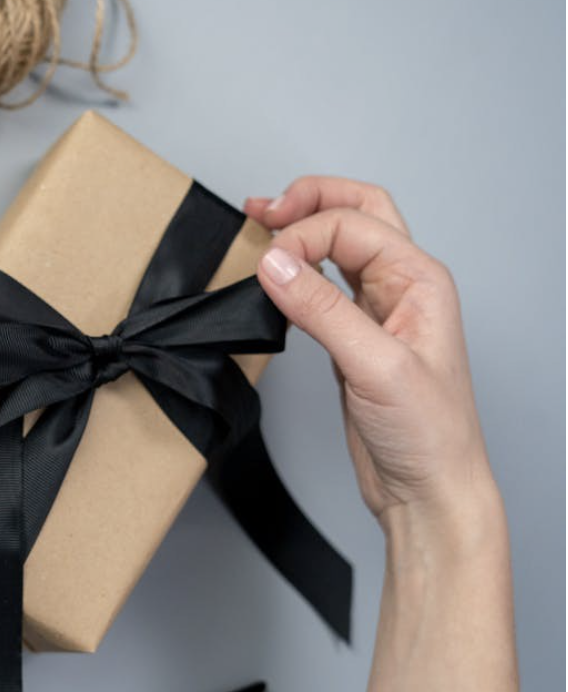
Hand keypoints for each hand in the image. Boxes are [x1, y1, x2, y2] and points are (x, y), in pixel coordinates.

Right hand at [245, 178, 498, 545]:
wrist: (427, 491)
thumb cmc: (427, 434)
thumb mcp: (374, 366)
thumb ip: (321, 310)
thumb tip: (274, 263)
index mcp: (420, 281)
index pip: (351, 226)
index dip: (304, 234)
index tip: (266, 263)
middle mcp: (402, 287)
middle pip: (357, 212)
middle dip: (310, 201)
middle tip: (264, 209)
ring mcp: (377, 311)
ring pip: (341, 245)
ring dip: (304, 228)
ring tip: (262, 223)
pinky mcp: (353, 338)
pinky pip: (324, 285)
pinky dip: (297, 270)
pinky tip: (275, 276)